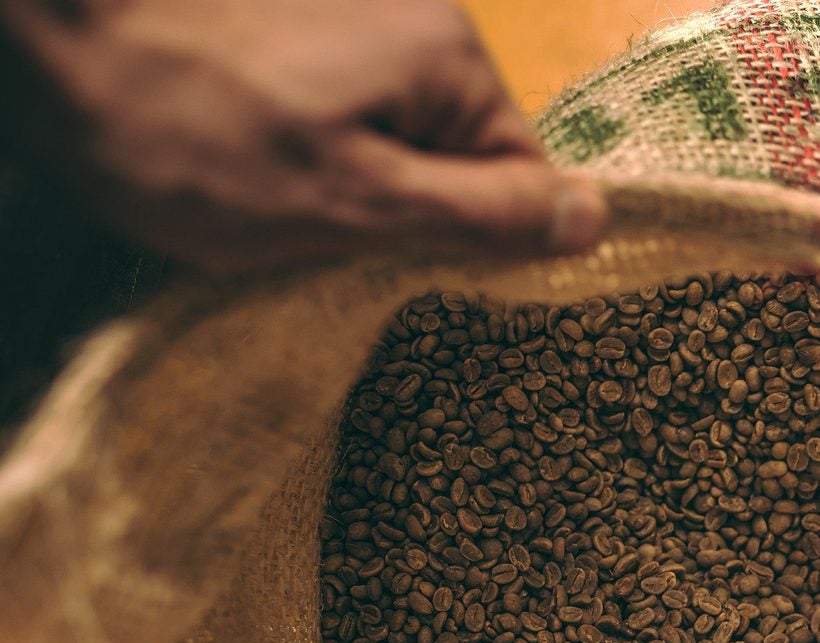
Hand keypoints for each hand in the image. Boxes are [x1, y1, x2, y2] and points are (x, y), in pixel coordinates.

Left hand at [0, 0, 606, 270]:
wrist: (40, 33)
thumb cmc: (190, 133)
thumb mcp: (350, 203)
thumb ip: (479, 216)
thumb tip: (595, 221)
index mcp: (447, 61)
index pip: (520, 177)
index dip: (474, 241)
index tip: (404, 271)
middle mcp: (415, 18)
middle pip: (453, 150)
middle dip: (401, 209)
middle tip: (319, 240)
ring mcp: (348, 8)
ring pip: (388, 130)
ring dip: (342, 178)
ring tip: (259, 193)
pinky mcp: (289, 16)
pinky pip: (332, 102)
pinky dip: (297, 141)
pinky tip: (236, 153)